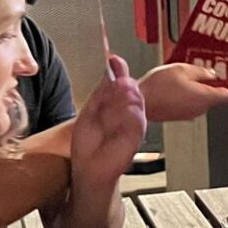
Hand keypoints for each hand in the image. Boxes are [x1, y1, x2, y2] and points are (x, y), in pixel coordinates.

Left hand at [72, 56, 146, 182]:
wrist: (90, 168)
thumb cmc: (89, 144)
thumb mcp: (90, 111)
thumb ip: (102, 91)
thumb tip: (109, 69)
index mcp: (115, 103)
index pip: (119, 81)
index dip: (118, 70)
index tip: (114, 60)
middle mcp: (126, 110)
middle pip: (130, 88)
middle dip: (123, 81)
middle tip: (117, 79)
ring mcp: (133, 121)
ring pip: (135, 100)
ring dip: (127, 95)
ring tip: (118, 95)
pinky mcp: (137, 132)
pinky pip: (137, 117)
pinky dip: (130, 112)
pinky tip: (123, 111)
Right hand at [138, 63, 227, 122]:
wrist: (138, 103)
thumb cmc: (158, 87)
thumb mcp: (182, 69)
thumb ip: (201, 71)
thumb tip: (211, 73)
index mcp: (205, 97)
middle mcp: (200, 109)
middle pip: (214, 98)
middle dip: (211, 85)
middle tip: (207, 73)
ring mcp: (189, 114)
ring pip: (201, 101)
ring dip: (198, 90)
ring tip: (188, 78)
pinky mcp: (178, 116)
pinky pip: (189, 105)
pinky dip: (187, 96)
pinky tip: (177, 87)